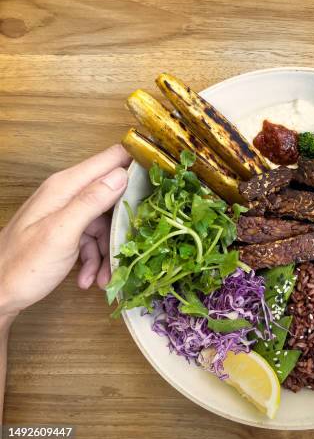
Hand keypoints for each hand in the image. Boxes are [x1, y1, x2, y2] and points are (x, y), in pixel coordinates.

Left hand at [0, 145, 129, 314]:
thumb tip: (123, 174)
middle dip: (126, 221)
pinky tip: (89, 279)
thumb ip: (91, 201)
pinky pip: (93, 241)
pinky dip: (95, 260)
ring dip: (109, 251)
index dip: (138, 164)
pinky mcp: (68, 233)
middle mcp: (68, 195)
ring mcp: (68, 214)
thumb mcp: (62, 233)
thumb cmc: (23, 265)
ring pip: (106, 223)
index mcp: (66, 186)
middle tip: (138, 242)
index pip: (110, 159)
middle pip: (114, 196)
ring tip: (105, 277)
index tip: (164, 181)